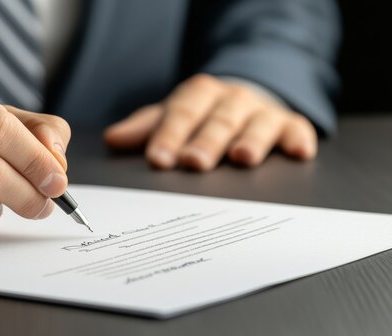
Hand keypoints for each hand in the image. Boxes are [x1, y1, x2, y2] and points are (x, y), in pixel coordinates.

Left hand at [104, 74, 316, 170]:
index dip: (169, 135)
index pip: (181, 113)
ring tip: (242, 158)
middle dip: (206, 141)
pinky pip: (297, 129)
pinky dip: (298, 140)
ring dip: (250, 140)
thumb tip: (113, 140)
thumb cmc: (202, 115)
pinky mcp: (290, 124)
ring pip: (257, 124)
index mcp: (199, 95)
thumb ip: (145, 129)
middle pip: (218, 120)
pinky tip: (298, 153)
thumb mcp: (173, 116)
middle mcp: (231, 100)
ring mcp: (262, 111)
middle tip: (194, 163)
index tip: (157, 159)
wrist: (245, 100)